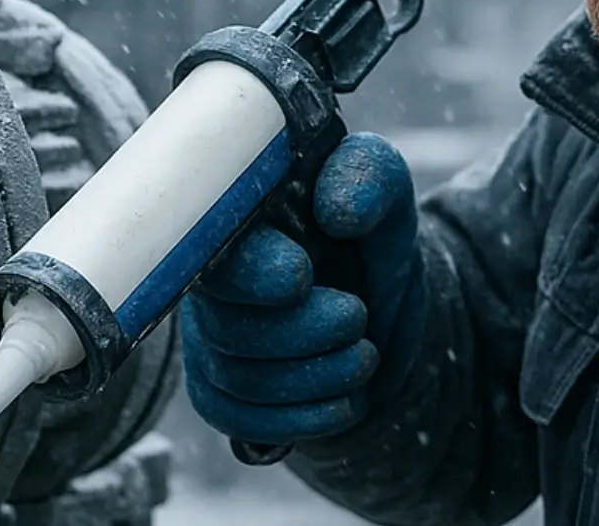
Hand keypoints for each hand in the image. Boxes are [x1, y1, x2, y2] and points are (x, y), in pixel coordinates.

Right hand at [181, 132, 425, 447]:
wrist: (383, 311)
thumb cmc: (370, 238)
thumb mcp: (387, 192)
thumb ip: (369, 176)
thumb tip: (338, 209)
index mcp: (237, 226)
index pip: (217, 255)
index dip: (251, 273)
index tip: (300, 276)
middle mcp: (211, 286)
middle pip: (228, 329)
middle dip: (306, 333)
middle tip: (359, 317)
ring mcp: (210, 342)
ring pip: (239, 381)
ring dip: (317, 377)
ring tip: (365, 355)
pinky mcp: (222, 394)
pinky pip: (241, 422)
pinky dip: (304, 418)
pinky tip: (346, 399)